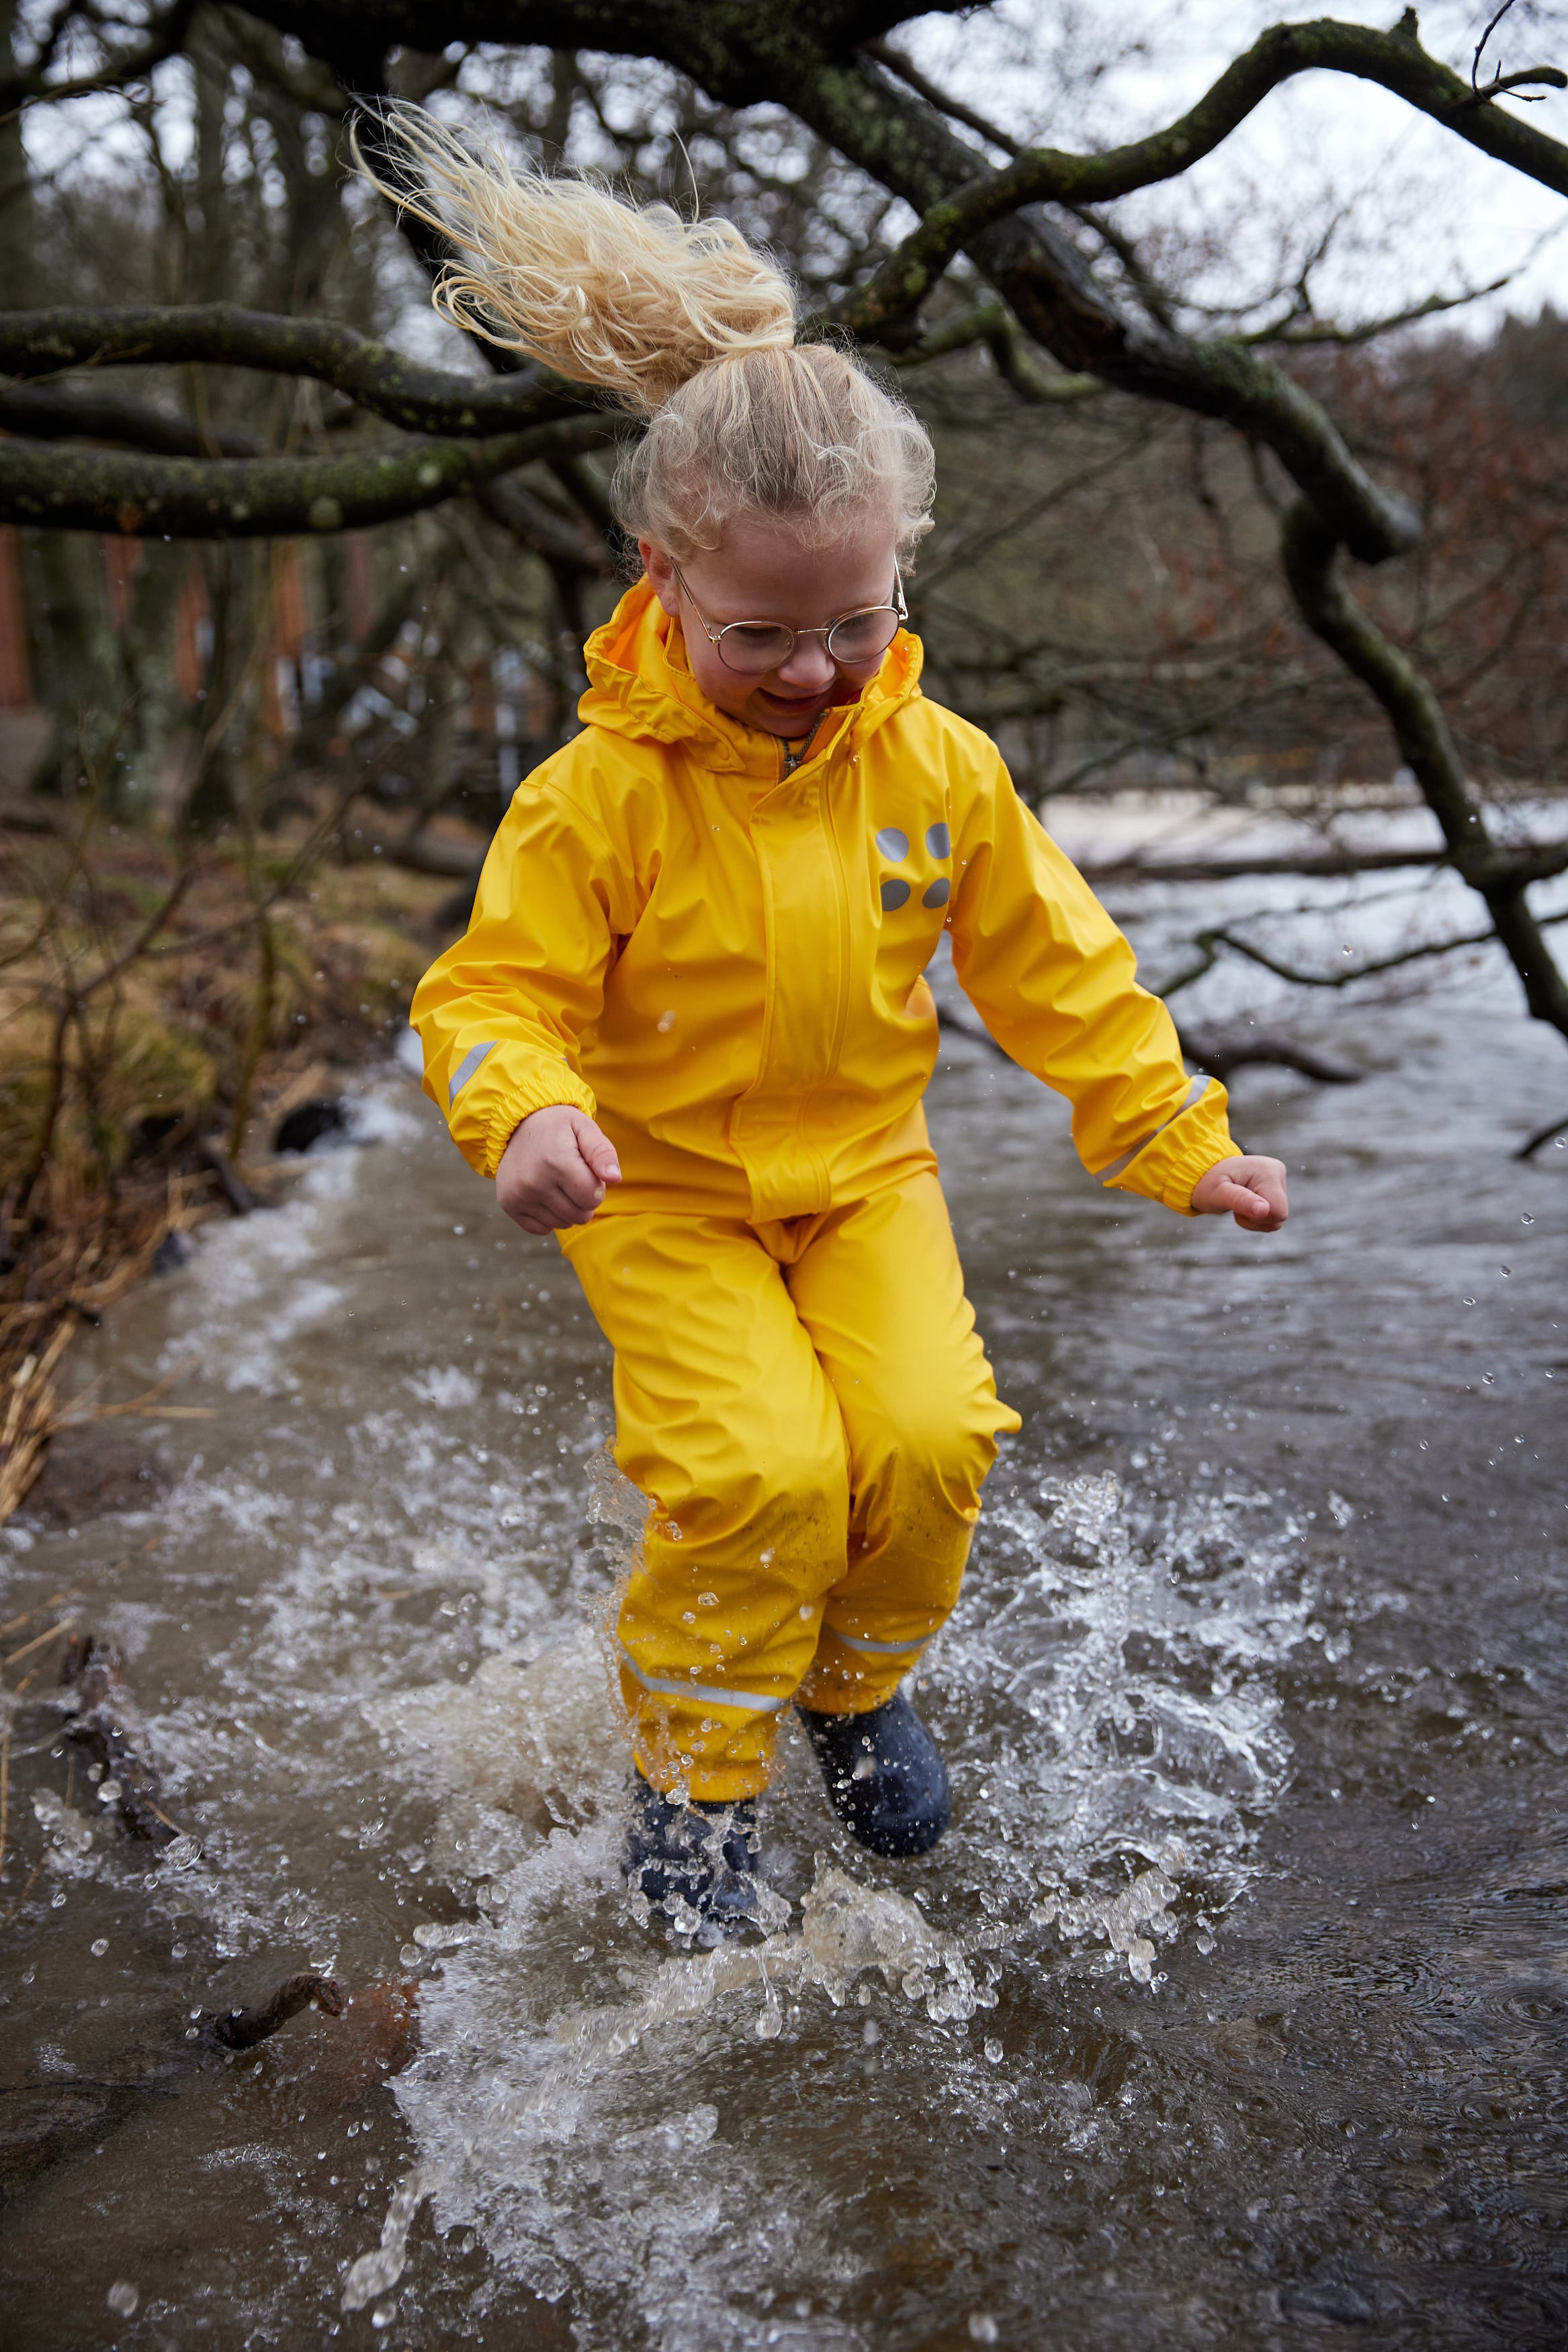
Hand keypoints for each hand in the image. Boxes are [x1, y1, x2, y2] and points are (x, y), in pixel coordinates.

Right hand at [496, 1105, 620, 1233]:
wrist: (517, 1124)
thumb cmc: (558, 1127)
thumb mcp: (584, 1127)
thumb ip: (602, 1152)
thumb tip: (615, 1178)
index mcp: (556, 1161)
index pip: (592, 1198)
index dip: (596, 1187)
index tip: (586, 1170)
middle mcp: (534, 1182)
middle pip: (580, 1215)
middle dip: (584, 1200)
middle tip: (573, 1177)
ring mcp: (519, 1195)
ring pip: (562, 1224)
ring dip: (567, 1209)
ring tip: (558, 1183)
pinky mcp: (509, 1204)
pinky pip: (542, 1229)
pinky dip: (548, 1216)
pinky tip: (544, 1194)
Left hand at [1190, 1154, 1287, 1231]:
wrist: (1204, 1172)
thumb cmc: (1208, 1183)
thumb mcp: (1219, 1194)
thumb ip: (1241, 1201)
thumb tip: (1264, 1210)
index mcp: (1267, 1171)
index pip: (1277, 1212)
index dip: (1257, 1218)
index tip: (1237, 1206)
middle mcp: (1278, 1172)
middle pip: (1280, 1216)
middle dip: (1255, 1219)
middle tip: (1235, 1205)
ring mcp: (1279, 1178)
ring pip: (1277, 1218)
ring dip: (1255, 1219)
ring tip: (1238, 1203)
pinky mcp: (1276, 1186)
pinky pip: (1274, 1215)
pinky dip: (1257, 1216)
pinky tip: (1244, 1203)